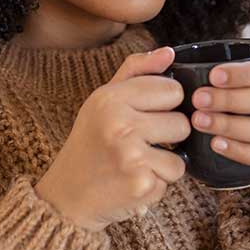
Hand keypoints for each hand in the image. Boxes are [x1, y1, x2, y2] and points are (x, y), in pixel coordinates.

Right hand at [35, 46, 189, 231]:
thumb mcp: (103, 101)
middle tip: (139, 144)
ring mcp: (131, 157)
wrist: (67, 196)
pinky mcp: (141, 185)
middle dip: (167, 137)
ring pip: (180, 157)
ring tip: (136, 164)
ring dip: (164, 165)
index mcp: (111, 98)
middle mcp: (120, 124)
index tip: (147, 115)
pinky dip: (156, 184)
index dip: (165, 104)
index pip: (172, 90)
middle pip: (182, 123)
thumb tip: (169, 52)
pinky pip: (170, 181)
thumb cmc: (89, 144)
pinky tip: (132, 182)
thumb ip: (136, 72)